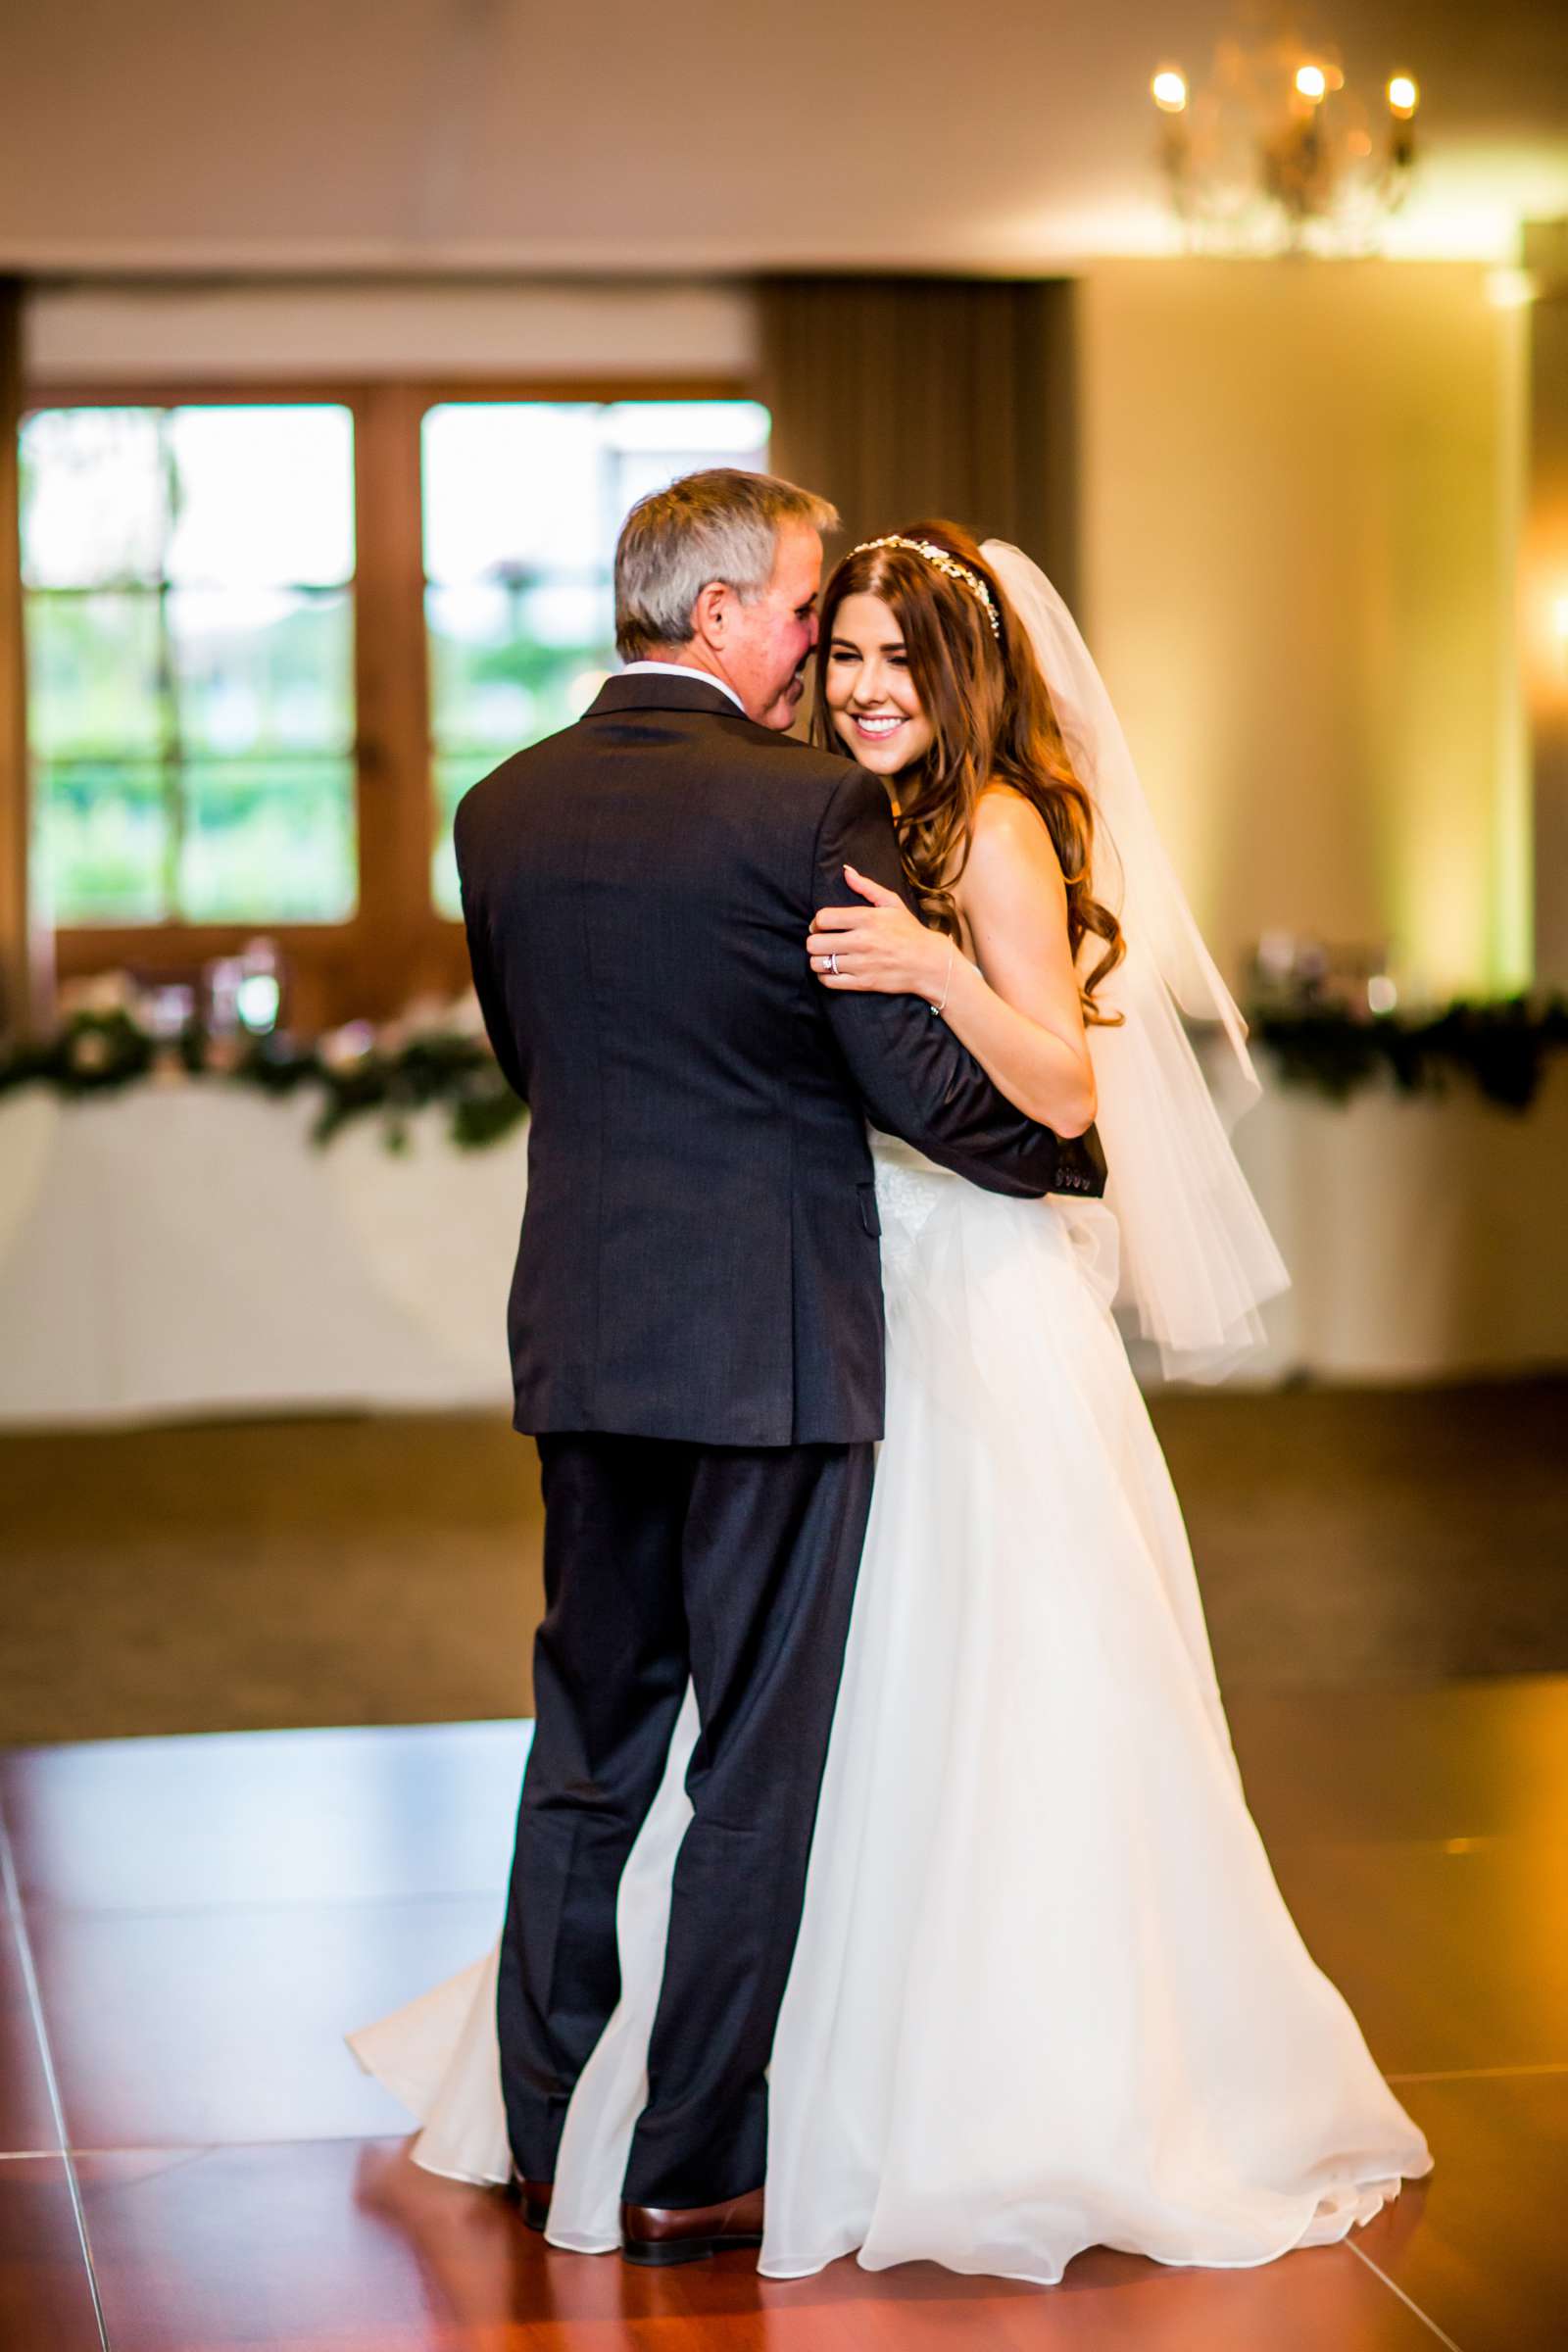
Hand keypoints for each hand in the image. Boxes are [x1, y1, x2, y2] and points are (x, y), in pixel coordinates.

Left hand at [807, 866, 946, 998]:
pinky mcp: (863, 983)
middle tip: (822, 942)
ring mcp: (862, 964)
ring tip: (827, 957)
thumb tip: (846, 871)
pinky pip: (829, 981)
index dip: (817, 922)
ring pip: (818, 963)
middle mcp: (862, 941)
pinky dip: (825, 976)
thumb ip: (867, 887)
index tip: (821, 926)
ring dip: (818, 960)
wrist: (929, 963)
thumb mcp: (892, 903)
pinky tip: (832, 971)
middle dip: (814, 941)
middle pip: (815, 943)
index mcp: (867, 919)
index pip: (823, 918)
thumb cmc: (910, 931)